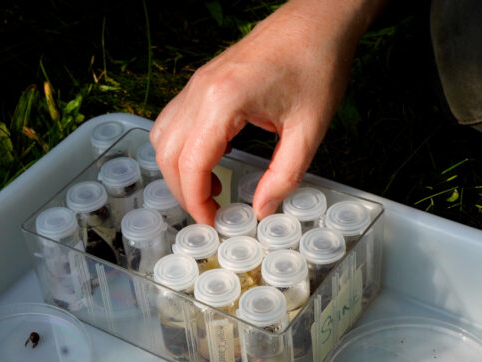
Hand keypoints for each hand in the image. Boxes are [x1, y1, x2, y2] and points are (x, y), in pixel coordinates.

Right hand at [150, 0, 382, 223]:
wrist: (318, 20)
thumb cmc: (316, 64)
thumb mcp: (309, 130)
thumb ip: (284, 176)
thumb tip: (263, 210)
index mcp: (223, 101)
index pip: (191, 164)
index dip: (196, 201)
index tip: (213, 221)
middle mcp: (200, 91)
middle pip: (168, 155)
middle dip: (184, 192)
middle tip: (211, 212)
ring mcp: (196, 84)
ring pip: (163, 138)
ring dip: (178, 170)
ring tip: (211, 188)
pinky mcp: (202, 81)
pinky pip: (174, 121)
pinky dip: (182, 148)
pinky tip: (214, 158)